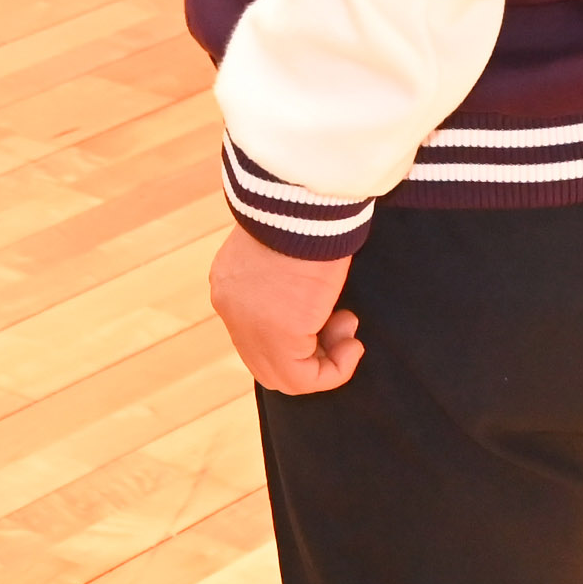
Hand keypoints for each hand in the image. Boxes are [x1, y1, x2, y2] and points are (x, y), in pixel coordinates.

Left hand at [209, 226, 361, 395]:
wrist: (306, 202)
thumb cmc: (307, 214)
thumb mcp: (286, 250)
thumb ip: (284, 283)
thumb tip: (312, 308)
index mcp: (230, 284)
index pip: (254, 334)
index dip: (297, 336)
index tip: (330, 312)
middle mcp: (230, 308)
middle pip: (266, 361)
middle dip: (312, 353)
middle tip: (343, 325)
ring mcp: (249, 326)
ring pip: (285, 377)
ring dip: (327, 362)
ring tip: (350, 327)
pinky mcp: (278, 336)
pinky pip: (303, 380)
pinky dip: (335, 371)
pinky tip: (353, 343)